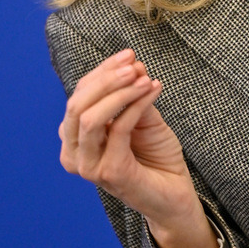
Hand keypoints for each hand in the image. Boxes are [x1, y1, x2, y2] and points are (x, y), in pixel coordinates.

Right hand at [58, 48, 217, 247]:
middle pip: (77, 105)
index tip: (128, 54)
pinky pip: (119, 128)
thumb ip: (130, 96)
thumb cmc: (154, 155)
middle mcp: (74, 153)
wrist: (174, 193)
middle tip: (133, 64)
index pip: (80, 96)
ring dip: (119, 91)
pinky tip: (153, 89)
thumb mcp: (141, 118)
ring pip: (91, 117)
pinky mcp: (109, 173)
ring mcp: (89, 166)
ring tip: (144, 76)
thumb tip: (131, 65)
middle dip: (106, 79)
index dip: (102, 71)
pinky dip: (137, 104)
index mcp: (75, 138)